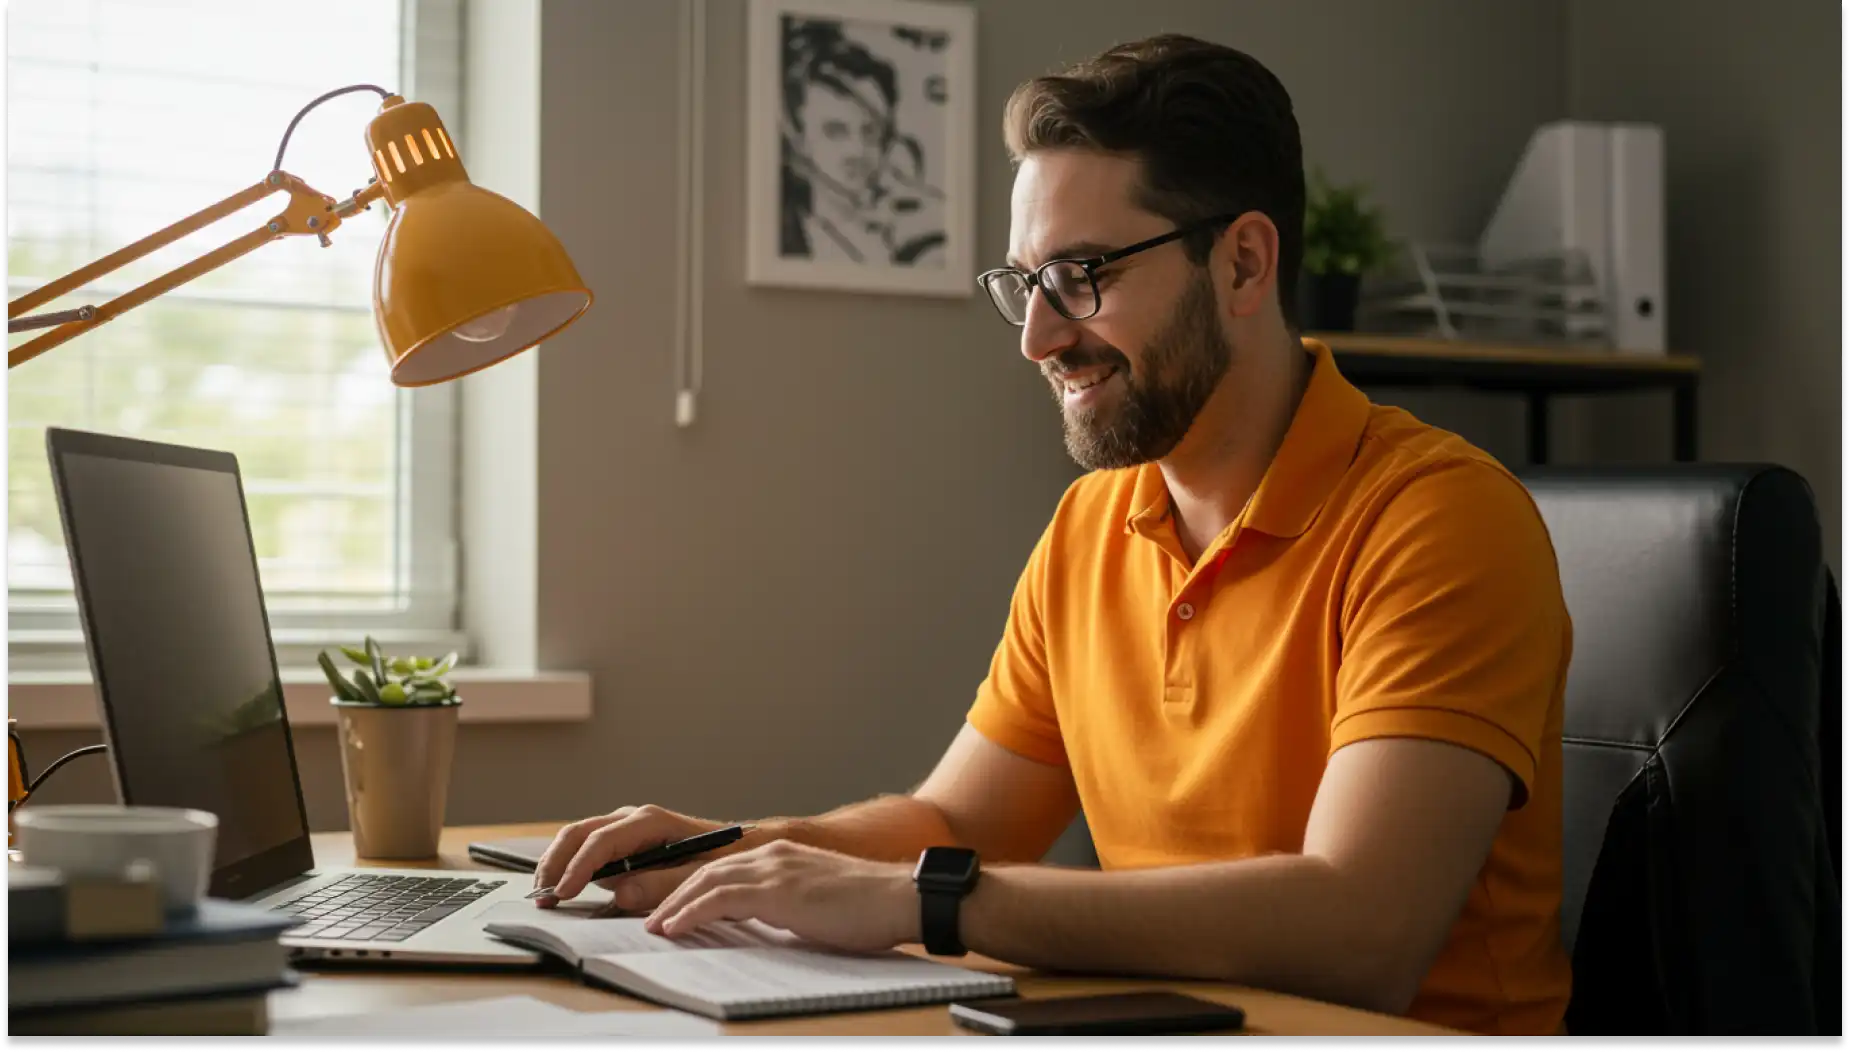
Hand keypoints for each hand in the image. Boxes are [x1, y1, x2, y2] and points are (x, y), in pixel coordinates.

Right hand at [533, 805, 759, 909]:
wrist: (742, 846)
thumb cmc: (725, 857)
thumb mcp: (700, 874)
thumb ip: (662, 884)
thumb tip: (622, 893)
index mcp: (650, 821)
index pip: (602, 841)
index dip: (579, 867)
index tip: (564, 892)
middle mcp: (632, 819)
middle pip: (579, 833)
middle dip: (556, 862)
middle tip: (541, 894)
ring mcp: (625, 829)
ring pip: (578, 838)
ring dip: (558, 863)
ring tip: (544, 894)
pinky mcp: (623, 843)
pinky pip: (589, 849)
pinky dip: (570, 866)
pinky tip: (562, 888)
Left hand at [645, 840, 918, 953]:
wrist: (901, 898)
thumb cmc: (868, 908)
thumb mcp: (815, 903)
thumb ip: (784, 905)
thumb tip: (761, 926)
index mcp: (780, 856)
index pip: (721, 867)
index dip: (689, 887)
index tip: (668, 908)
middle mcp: (772, 854)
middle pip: (705, 869)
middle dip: (672, 893)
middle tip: (649, 917)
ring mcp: (775, 869)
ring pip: (706, 881)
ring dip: (674, 904)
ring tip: (654, 927)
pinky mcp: (779, 890)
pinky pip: (721, 899)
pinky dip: (692, 913)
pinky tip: (676, 927)